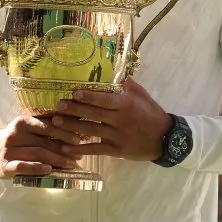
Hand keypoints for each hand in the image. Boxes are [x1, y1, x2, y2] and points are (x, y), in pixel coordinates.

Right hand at [0, 116, 81, 179]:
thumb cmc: (15, 140)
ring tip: (71, 164)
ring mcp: (8, 151)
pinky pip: (22, 166)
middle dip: (65, 149)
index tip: (80, 138)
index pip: (47, 126)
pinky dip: (36, 168)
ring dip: (57, 160)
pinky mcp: (4, 166)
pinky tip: (49, 170)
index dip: (65, 132)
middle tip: (79, 154)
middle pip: (44, 141)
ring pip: (37, 154)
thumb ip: (45, 127)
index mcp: (22, 122)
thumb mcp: (26, 129)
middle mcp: (14, 135)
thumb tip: (75, 128)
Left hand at [52, 78, 170, 161]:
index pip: (104, 99)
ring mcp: (117, 136)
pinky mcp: (116, 150)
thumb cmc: (152, 114)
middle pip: (93, 114)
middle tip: (58, 106)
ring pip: (90, 131)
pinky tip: (65, 147)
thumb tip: (113, 71)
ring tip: (56, 123)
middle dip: (74, 109)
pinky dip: (79, 149)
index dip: (88, 96)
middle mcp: (120, 120)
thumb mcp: (143, 96)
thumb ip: (127, 85)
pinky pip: (95, 149)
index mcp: (126, 105)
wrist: (165, 139)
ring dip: (71, 127)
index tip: (73, 93)